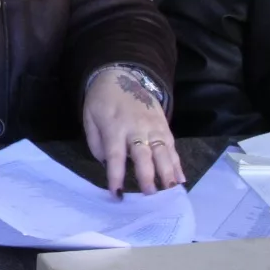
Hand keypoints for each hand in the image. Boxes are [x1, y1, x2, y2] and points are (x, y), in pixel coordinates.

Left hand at [82, 68, 182, 194]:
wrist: (121, 76)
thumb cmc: (102, 102)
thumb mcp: (89, 118)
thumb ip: (96, 143)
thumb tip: (106, 164)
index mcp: (114, 127)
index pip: (115, 155)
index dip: (116, 175)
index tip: (117, 193)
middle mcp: (135, 128)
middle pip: (143, 154)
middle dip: (147, 174)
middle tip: (150, 193)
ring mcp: (153, 126)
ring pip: (162, 151)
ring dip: (167, 171)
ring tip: (170, 189)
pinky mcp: (164, 125)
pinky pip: (172, 147)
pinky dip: (177, 163)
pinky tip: (180, 178)